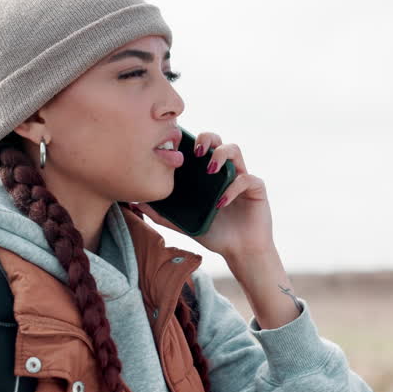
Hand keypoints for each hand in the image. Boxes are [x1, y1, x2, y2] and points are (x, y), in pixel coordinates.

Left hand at [132, 131, 274, 260]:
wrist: (239, 252)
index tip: (176, 148)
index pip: (199, 147)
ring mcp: (242, 176)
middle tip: (196, 152)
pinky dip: (234, 188)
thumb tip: (135, 203)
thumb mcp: (184, 223)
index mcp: (208, 174)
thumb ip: (162, 214)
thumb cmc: (214, 234)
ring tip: (210, 169)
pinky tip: (222, 202)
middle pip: (217, 140)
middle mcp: (225, 170)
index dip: (190, 141)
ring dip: (221, 154)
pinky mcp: (257, 188)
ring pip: (234, 149)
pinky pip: (247, 178)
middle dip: (206, 138)